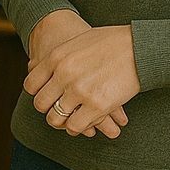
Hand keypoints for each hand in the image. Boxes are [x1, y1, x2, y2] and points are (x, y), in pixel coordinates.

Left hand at [25, 24, 139, 137]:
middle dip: (48, 109)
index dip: (37, 93)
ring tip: (70, 117)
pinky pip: (76, 126)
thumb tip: (42, 70)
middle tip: (57, 109)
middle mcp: (64, 75)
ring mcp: (79, 91)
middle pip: (41, 104)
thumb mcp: (76, 43)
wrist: (138, 47)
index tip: (46, 95)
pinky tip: (84, 122)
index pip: (31, 85)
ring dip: (62, 121)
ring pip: (56, 119)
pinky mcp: (97, 106)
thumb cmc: (109, 42)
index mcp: (56, 57)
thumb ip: (58, 58)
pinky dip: (78, 127)